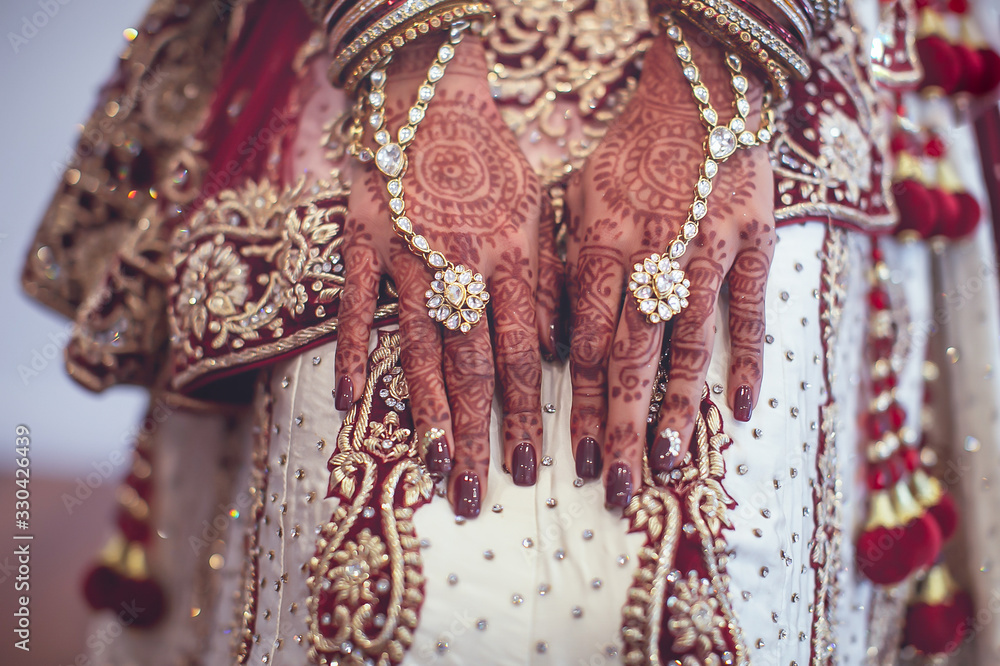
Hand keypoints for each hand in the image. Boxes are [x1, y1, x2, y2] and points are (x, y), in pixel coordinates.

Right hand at [334, 36, 543, 517]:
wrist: (428, 95)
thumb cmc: (492, 157)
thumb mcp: (538, 211)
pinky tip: (352, 401)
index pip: (521, 355)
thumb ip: (547, 281)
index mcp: (511, 260)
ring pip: (420, 348)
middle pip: (471, 367)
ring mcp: (408, 257)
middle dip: (476, 435)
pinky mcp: (364, 245)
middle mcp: (463, 267)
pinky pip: (359, 307)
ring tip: (430, 463)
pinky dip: (356, 353)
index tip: (525, 467)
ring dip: (426, 411)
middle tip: (472, 492)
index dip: (523, 415)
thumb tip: (554, 351)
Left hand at [565, 32, 775, 506]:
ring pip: (687, 345)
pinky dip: (748, 359)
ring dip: (675, 409)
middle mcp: (648, 256)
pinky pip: (750, 309)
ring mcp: (705, 252)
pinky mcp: (751, 242)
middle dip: (618, 427)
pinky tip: (742, 408)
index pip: (585, 342)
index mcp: (599, 246)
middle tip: (613, 485)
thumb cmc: (628, 148)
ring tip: (666, 463)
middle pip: (631, 358)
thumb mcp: (578, 197)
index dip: (577, 402)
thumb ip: (568, 268)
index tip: (569, 452)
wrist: (699, 89)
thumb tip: (559, 343)